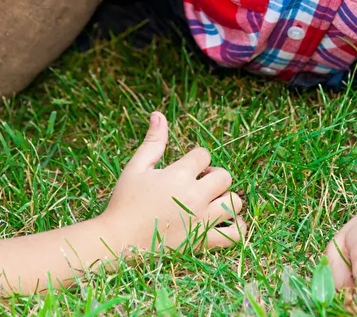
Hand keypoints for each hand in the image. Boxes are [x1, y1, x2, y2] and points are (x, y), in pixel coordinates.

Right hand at [101, 112, 244, 253]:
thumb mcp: (136, 167)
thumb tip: (159, 114)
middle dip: (215, 177)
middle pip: (225, 177)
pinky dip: (236, 228)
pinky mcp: (203, 242)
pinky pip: (234, 235)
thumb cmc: (125, 201)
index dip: (197, 159)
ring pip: (234, 203)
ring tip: (212, 203)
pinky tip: (225, 223)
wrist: (119, 240)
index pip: (204, 155)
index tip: (186, 169)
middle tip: (199, 185)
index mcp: (178, 175)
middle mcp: (194, 196)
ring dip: (226, 200)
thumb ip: (153, 142)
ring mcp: (201, 220)